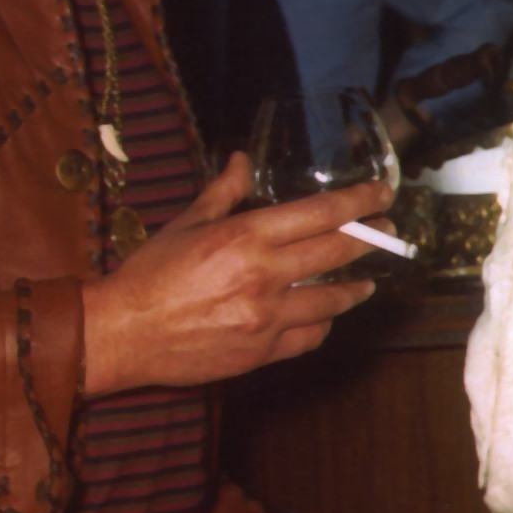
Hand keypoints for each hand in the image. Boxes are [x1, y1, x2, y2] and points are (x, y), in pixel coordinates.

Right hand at [81, 151, 393, 393]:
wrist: (123, 334)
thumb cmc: (150, 274)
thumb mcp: (187, 223)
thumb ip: (223, 191)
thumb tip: (242, 159)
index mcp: (246, 237)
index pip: (320, 213)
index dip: (358, 201)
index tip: (382, 194)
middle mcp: (263, 276)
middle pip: (336, 252)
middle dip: (370, 238)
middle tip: (389, 230)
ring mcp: (266, 318)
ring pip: (331, 299)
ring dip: (355, 287)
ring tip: (368, 280)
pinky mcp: (260, 352)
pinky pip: (309, 337)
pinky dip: (322, 324)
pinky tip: (327, 317)